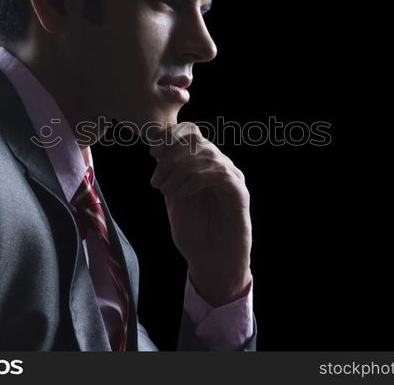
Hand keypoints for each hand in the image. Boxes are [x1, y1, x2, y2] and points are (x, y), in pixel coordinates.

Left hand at [147, 122, 251, 306]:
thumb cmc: (193, 233)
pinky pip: (219, 173)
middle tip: (157, 181)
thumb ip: (169, 173)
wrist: (211, 262)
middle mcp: (220, 166)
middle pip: (197, 141)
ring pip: (206, 154)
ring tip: (167, 190)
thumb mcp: (173, 197)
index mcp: (203, 165)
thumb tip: (158, 149)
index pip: (192, 132)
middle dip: (171, 156)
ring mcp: (232, 178)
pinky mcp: (240, 193)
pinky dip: (196, 179)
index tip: (153, 152)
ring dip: (180, 170)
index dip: (171, 136)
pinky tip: (183, 193)